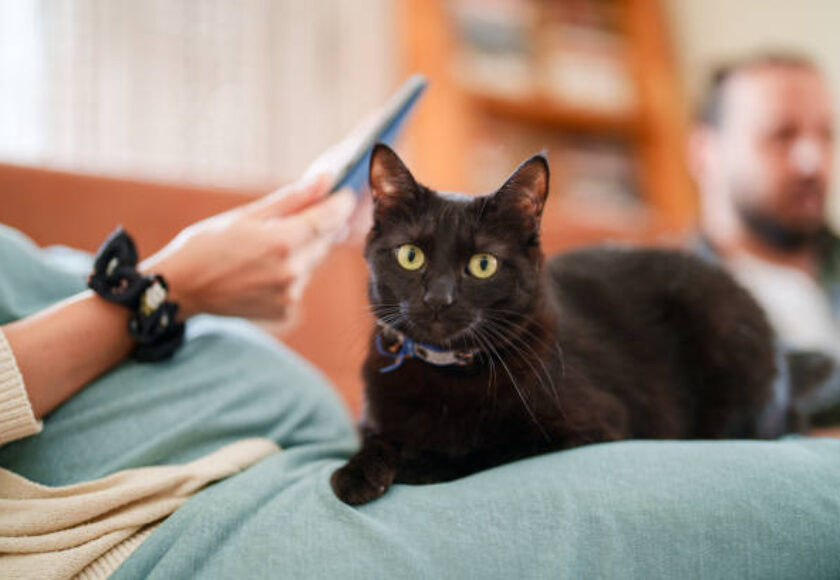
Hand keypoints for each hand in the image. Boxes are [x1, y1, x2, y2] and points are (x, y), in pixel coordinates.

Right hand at [140, 174, 355, 322]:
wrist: (181, 289)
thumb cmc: (206, 245)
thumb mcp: (246, 215)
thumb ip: (292, 199)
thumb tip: (325, 179)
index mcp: (282, 242)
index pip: (331, 218)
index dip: (341, 204)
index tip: (344, 194)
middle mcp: (292, 272)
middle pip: (325, 241)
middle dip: (319, 226)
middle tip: (300, 216)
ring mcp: (290, 295)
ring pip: (314, 263)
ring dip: (304, 250)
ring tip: (269, 247)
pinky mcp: (286, 311)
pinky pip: (302, 284)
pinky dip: (292, 272)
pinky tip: (265, 269)